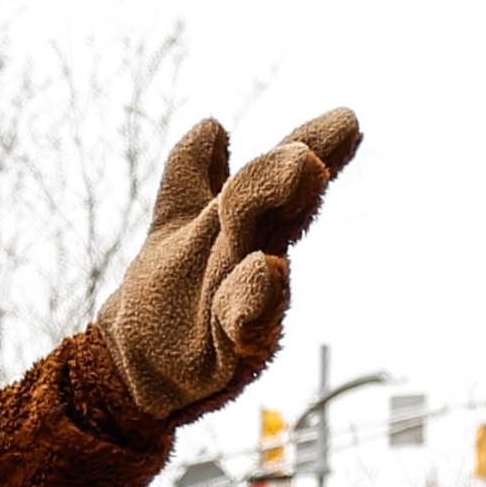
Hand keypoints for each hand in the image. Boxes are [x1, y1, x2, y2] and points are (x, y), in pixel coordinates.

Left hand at [97, 108, 361, 424]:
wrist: (138, 364)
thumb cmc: (171, 291)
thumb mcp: (175, 222)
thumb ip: (190, 175)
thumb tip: (212, 126)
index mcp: (243, 218)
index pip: (279, 171)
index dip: (311, 144)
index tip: (347, 121)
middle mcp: (254, 255)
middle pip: (273, 214)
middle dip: (282, 187)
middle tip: (303, 164)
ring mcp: (247, 303)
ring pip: (263, 275)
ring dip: (269, 256)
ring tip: (271, 252)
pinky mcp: (235, 348)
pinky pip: (244, 326)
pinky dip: (252, 309)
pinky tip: (260, 286)